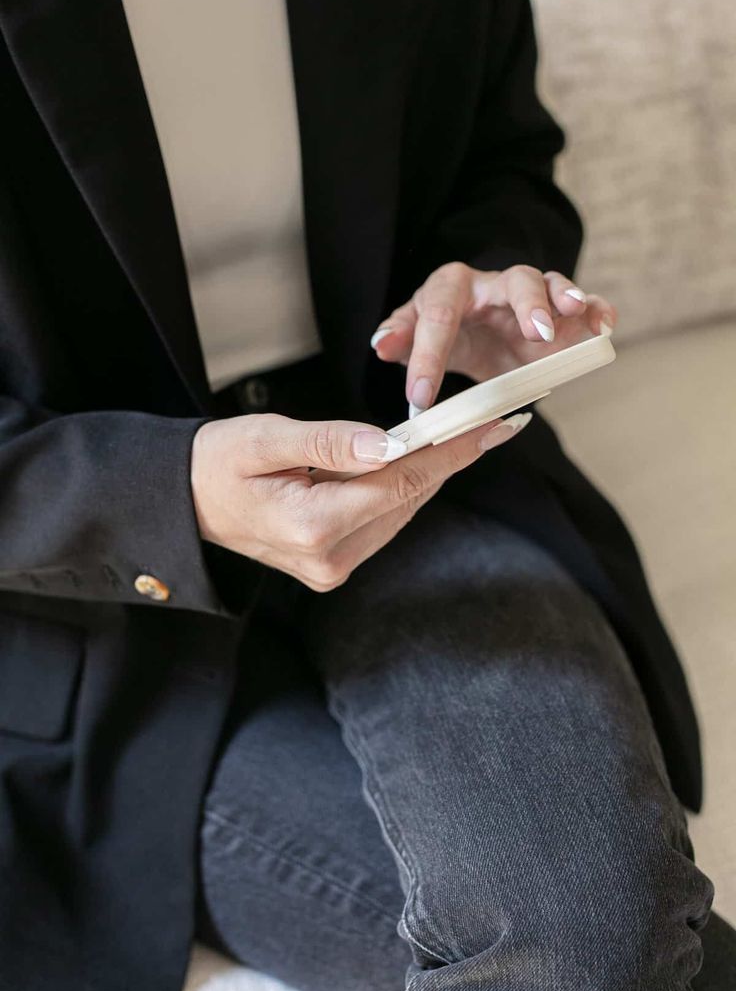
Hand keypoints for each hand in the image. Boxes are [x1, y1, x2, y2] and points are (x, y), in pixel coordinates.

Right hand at [190, 411, 529, 590]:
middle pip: (408, 498)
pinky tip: (415, 460)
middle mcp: (330, 558)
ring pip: (401, 510)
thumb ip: (327, 442)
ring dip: (429, 473)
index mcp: (313, 527)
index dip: (450, 451)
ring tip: (463, 435)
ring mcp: (334, 567)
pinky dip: (402, 488)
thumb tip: (387, 443)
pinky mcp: (335, 564)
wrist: (187, 502)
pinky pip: (384, 520)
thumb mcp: (264, 439)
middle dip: (449, 458)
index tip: (491, 427)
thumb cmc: (217, 463)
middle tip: (490, 423)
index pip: (400, 482)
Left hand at [370, 262, 617, 416]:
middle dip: (525, 303)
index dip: (427, 356)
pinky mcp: (561, 313)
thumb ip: (400, 340)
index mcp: (449, 289)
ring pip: (550, 284)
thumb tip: (381, 344)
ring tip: (575, 312)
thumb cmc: (445, 334)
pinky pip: (584, 303)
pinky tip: (604, 326)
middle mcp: (493, 285)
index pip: (437, 315)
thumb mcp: (415, 339)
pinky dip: (597, 309)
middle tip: (535, 332)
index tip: (420, 398)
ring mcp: (531, 296)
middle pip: (512, 280)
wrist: (479, 333)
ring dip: (564, 296)